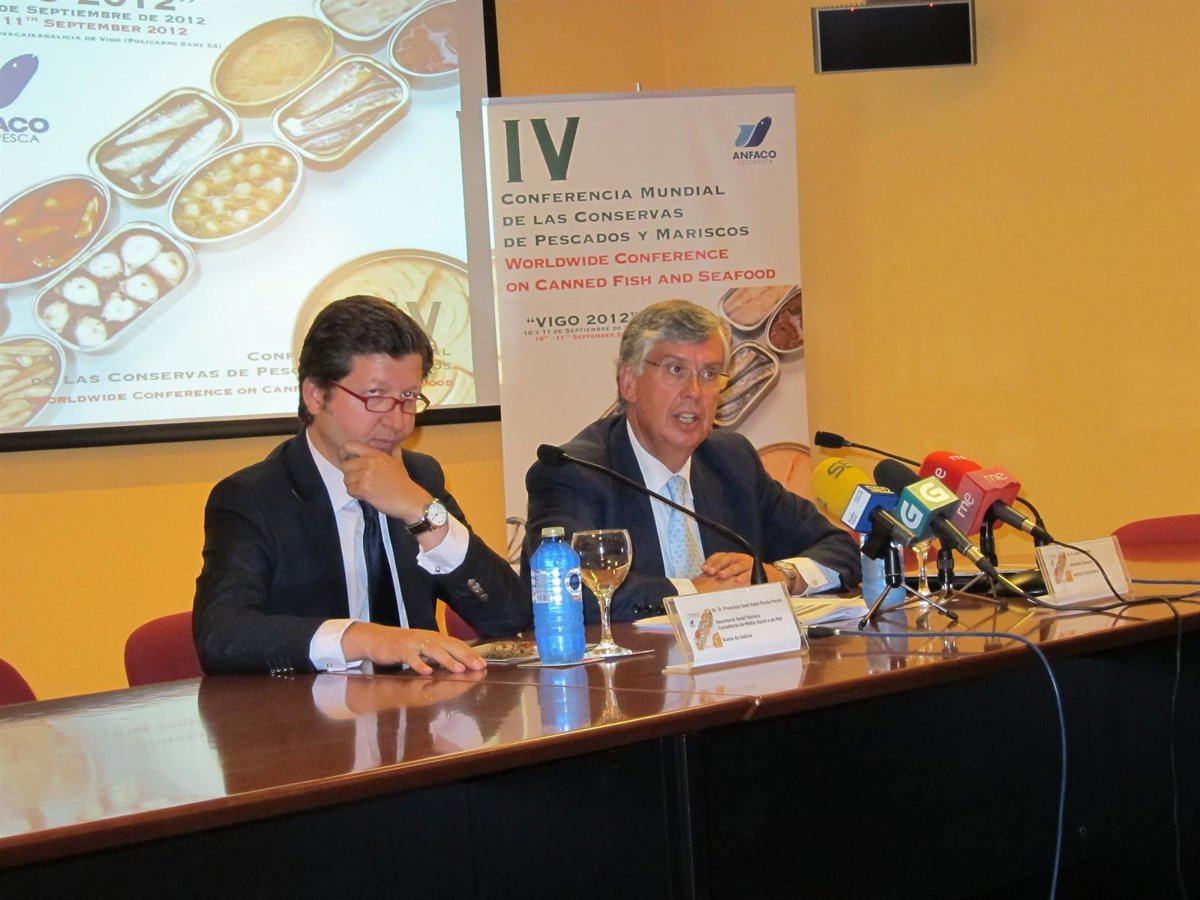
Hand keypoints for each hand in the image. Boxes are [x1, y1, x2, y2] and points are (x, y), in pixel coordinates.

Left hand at [340, 440, 428, 522]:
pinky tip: (366, 495)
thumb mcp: (399, 463)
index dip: (343, 454)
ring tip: (365, 489)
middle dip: (350, 475)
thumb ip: (394, 452)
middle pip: (345, 466)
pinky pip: (350, 490)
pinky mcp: (364, 488)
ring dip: (353, 486)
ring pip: (346, 480)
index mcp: (375, 454)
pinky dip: (356, 495)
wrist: (410, 499)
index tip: (346, 461)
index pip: (349, 446)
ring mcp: (366, 475)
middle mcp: (369, 462)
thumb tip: (396, 444)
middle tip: (359, 481)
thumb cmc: (404, 482)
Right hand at [342, 624, 484, 674]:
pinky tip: (427, 672)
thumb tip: (460, 663)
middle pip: (449, 646)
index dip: (470, 653)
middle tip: (478, 667)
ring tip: (459, 669)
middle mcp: (426, 638)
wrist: (376, 638)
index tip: (483, 664)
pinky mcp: (400, 649)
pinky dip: (419, 664)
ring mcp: (413, 643)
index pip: (456, 644)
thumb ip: (439, 653)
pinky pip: (411, 657)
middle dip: (465, 656)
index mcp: (434, 638)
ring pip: (433, 650)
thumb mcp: (424, 647)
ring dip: (447, 660)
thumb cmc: (403, 645)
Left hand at [699, 552, 758, 580]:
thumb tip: (706, 580)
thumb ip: (722, 575)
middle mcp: (740, 559)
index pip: (720, 556)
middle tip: (710, 571)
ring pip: (738, 565)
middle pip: (727, 559)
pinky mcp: (758, 571)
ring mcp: (749, 564)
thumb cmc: (747, 576)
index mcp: (732, 559)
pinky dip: (744, 577)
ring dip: (729, 570)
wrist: (770, 576)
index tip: (703, 569)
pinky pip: (750, 573)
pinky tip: (738, 581)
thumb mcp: (734, 573)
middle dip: (717, 564)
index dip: (711, 561)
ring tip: (721, 575)